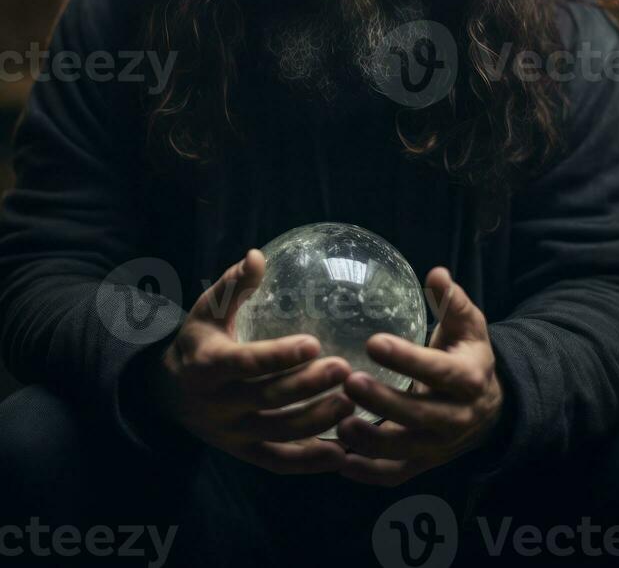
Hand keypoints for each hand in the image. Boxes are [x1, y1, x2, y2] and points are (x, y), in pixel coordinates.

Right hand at [147, 249, 354, 473]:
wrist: (168, 393)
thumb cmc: (198, 340)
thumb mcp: (206, 310)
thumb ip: (233, 285)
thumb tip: (257, 255)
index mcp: (206, 365)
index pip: (244, 362)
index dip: (278, 355)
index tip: (314, 342)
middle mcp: (217, 404)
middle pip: (267, 398)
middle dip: (307, 385)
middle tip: (344, 369)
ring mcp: (231, 433)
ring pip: (277, 432)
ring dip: (316, 422)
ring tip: (351, 403)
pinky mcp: (244, 452)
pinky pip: (277, 461)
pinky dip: (308, 462)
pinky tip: (342, 453)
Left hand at [335, 266, 504, 485]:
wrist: (490, 404)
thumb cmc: (467, 353)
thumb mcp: (468, 324)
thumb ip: (452, 301)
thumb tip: (437, 274)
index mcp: (468, 378)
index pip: (438, 370)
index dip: (407, 358)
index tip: (373, 341)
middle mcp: (457, 417)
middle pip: (421, 415)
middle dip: (385, 402)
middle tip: (349, 382)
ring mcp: (440, 445)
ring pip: (407, 449)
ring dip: (372, 441)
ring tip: (340, 423)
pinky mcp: (425, 462)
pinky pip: (398, 473)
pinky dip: (370, 472)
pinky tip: (341, 461)